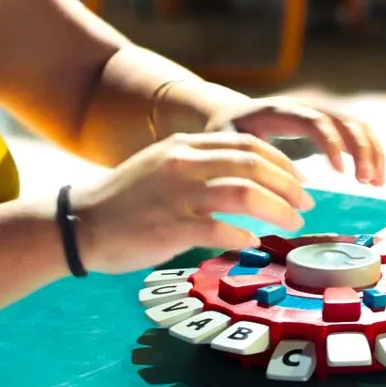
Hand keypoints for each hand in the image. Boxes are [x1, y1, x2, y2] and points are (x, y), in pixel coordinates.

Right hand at [71, 132, 312, 272]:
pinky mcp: (171, 227)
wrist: (79, 224)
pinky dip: (244, 234)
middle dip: (289, 185)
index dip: (281, 162)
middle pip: (254, 164)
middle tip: (306, 204)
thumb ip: (199, 167)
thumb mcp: (162, 167)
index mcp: (184, 147)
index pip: (247, 144)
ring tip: (291, 223)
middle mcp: (184, 164)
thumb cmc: (125, 202)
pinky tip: (251, 242)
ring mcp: (178, 195)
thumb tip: (245, 182)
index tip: (300, 181)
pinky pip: (221, 228)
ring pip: (245, 194)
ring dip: (277, 210)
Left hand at [209, 97, 385, 186]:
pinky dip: (370, 153)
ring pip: (357, 126)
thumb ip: (244, 156)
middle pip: (345, 121)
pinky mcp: (327, 124)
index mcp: (282, 110)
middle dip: (362, 150)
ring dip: (372, 153)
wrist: (230, 113)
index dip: (332, 145)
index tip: (342, 174)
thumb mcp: (226, 141)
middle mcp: (306, 107)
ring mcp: (319, 113)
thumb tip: (274, 181)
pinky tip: (375, 177)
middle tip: (367, 182)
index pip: (316, 122)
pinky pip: (356, 134)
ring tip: (377, 183)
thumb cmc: (226, 130)